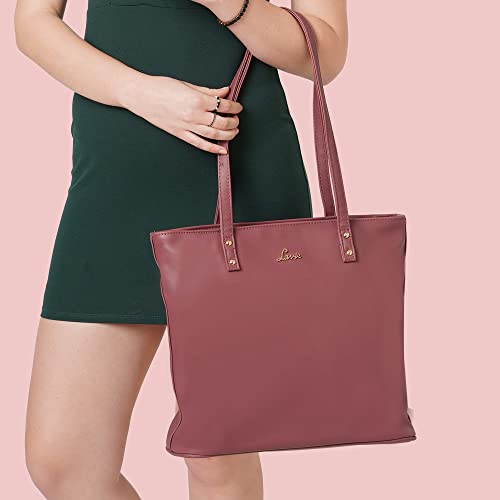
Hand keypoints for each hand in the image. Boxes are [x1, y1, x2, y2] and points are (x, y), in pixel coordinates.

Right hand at [121, 73, 242, 154]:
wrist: (141, 95)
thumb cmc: (161, 87)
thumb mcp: (187, 84)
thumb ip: (208, 91)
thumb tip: (225, 92)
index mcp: (196, 99)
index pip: (223, 106)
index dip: (234, 107)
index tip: (238, 107)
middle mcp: (194, 115)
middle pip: (221, 122)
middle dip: (233, 121)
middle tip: (237, 119)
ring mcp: (187, 126)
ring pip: (214, 135)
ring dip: (227, 134)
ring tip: (234, 131)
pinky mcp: (180, 134)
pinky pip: (200, 144)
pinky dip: (213, 148)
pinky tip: (223, 149)